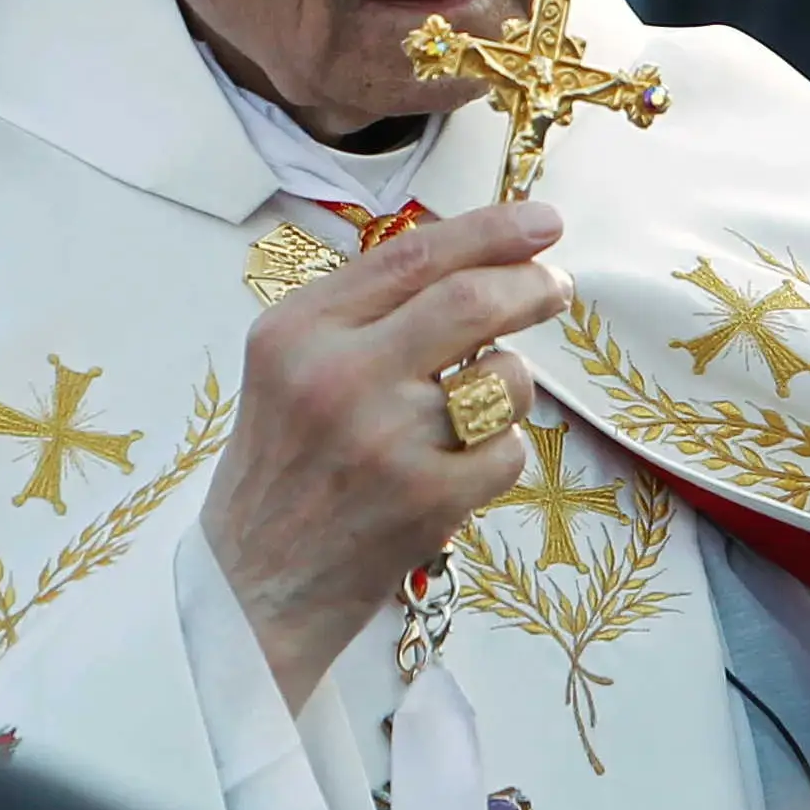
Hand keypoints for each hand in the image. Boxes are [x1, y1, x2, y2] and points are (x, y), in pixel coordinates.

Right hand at [199, 203, 560, 701]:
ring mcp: (386, 440)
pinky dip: (499, 454)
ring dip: (511, 384)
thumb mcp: (290, 367)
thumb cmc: (282, 468)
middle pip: (472, 301)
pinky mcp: (428, 500)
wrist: (253, 586)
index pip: (414, 255)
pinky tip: (456, 471)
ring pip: (506, 378)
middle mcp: (338, 375)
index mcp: (298, 329)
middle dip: (532, 287)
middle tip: (555, 289)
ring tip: (474, 408)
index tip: (544, 222)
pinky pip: (511, 450)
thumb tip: (478, 260)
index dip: (492, 230)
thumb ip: (364, 312)